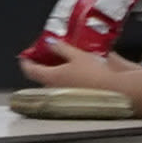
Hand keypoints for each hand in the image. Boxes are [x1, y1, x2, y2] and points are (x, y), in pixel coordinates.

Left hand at [18, 36, 138, 103]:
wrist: (115, 92)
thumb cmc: (94, 74)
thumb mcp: (77, 55)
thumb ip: (61, 48)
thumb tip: (50, 42)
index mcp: (51, 77)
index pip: (30, 70)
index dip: (26, 61)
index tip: (25, 56)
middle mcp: (55, 90)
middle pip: (43, 77)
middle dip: (44, 65)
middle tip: (47, 54)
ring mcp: (66, 96)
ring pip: (56, 83)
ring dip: (56, 72)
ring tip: (65, 60)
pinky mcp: (78, 99)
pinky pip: (67, 86)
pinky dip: (68, 78)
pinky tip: (78, 71)